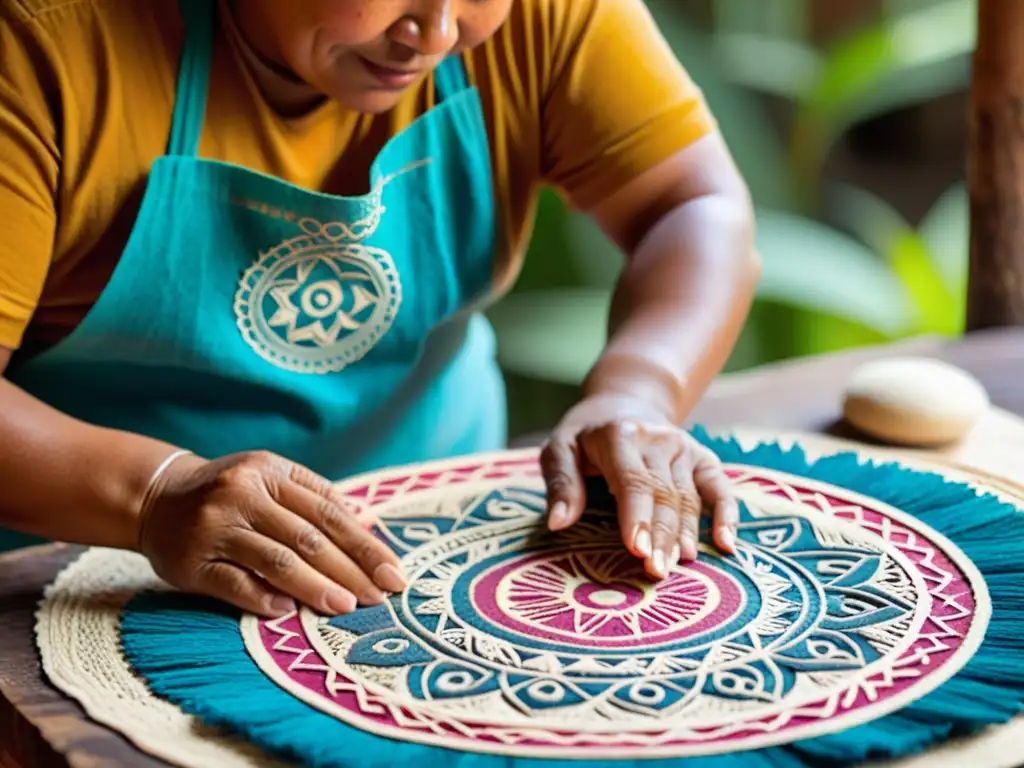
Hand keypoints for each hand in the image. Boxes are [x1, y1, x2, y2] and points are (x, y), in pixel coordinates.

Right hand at [136, 451, 406, 617]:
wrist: (155, 497)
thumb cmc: (231, 493)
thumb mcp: (271, 479)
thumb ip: (316, 499)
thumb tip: (371, 527)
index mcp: (270, 471)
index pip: (329, 513)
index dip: (364, 545)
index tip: (393, 572)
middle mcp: (243, 493)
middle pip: (309, 538)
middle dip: (350, 570)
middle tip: (380, 597)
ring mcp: (215, 527)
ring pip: (276, 560)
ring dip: (315, 586)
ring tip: (346, 607)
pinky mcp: (190, 561)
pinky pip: (232, 583)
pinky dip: (262, 598)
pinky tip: (288, 612)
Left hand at [540, 394, 737, 578]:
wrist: (624, 403)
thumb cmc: (585, 437)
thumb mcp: (560, 449)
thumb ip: (561, 484)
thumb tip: (558, 524)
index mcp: (620, 435)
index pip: (632, 479)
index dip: (636, 516)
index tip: (637, 550)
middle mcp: (657, 439)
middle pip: (663, 493)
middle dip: (661, 535)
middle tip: (657, 572)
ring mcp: (683, 448)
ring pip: (688, 497)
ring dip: (686, 534)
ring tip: (679, 567)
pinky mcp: (702, 458)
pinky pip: (720, 488)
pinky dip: (726, 516)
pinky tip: (726, 545)